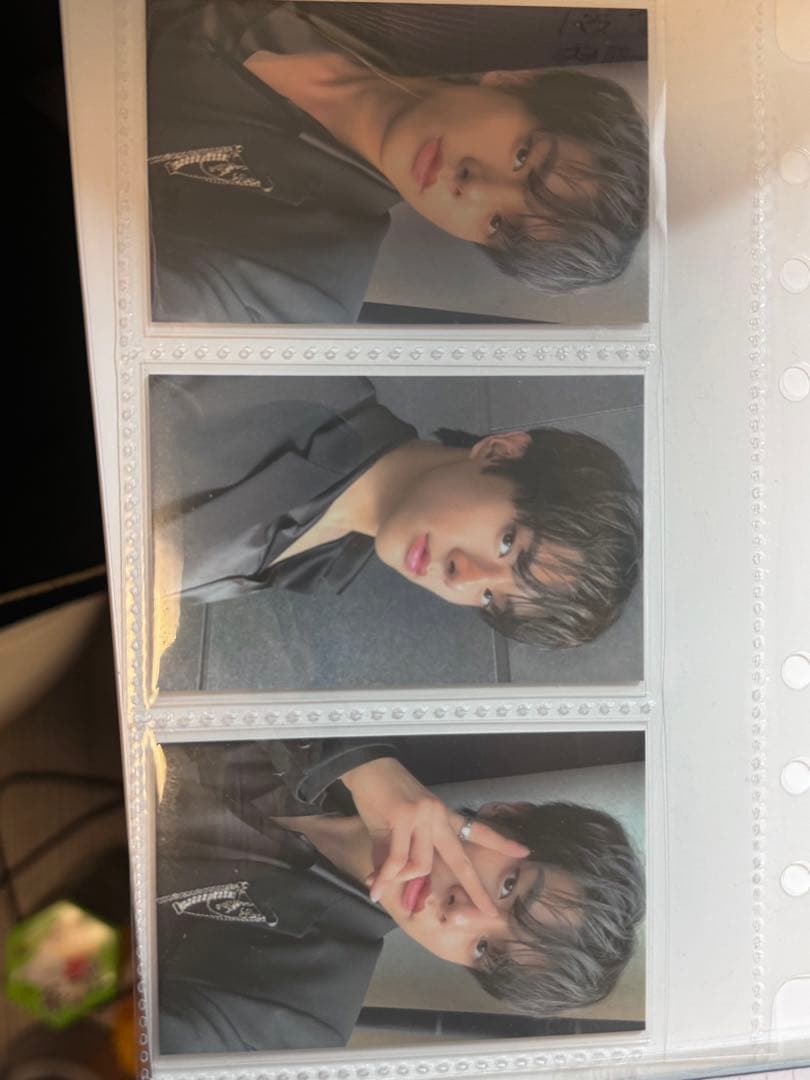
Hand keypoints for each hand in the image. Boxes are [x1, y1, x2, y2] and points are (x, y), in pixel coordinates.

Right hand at [340, 757, 528, 914]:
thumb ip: (397, 856)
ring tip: (382, 887)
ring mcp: (424, 815)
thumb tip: (387, 885)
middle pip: (461, 860)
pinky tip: (375, 888)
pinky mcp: (404, 816)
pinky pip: (398, 859)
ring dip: (402, 880)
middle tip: (490, 913)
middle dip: (476, 890)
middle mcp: (439, 816)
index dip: (501, 843)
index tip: (524, 852)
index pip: (477, 830)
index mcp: (443, 816)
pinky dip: (386, 877)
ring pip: (422, 864)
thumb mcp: (395, 827)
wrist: (366, 768)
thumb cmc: (380, 796)